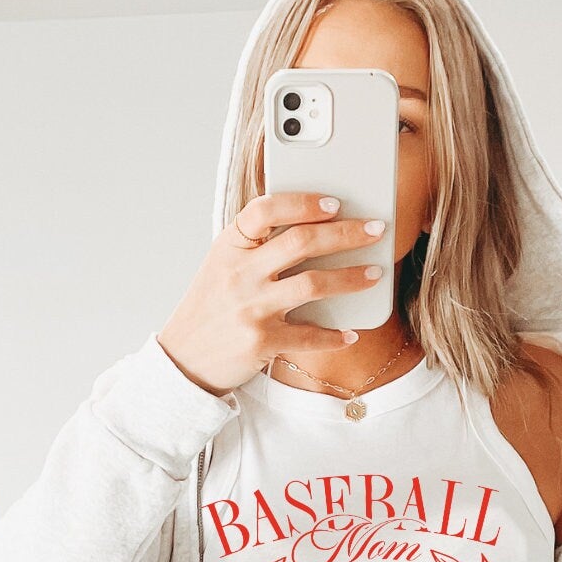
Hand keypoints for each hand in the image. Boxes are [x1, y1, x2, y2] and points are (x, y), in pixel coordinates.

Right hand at [158, 192, 385, 395]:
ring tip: (375, 274)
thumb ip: (257, 246)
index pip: (266, 210)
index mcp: (231, 246)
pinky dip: (334, 335)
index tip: (334, 202)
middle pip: (301, 242)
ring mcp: (251, 308)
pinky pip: (309, 336)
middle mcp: (241, 273)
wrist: (184, 359)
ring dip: (351, 278)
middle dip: (346, 234)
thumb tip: (313, 227)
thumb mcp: (223, 266)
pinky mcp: (261, 342)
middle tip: (376, 230)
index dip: (303, 202)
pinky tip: (351, 332)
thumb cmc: (212, 308)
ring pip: (313, 284)